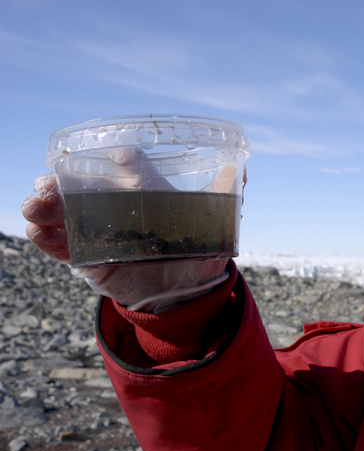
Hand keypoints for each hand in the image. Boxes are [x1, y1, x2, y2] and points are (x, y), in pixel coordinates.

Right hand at [23, 149, 240, 312]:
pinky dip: (47, 238)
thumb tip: (241, 171)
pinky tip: (37, 231)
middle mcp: (116, 208)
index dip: (120, 160)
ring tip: (35, 206)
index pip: (128, 170)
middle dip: (62, 182)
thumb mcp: (214, 227)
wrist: (182, 293)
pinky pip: (62, 246)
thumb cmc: (195, 253)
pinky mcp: (88, 257)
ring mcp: (98, 231)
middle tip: (50, 182)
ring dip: (46, 206)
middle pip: (84, 188)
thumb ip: (224, 199)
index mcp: (144, 194)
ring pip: (65, 213)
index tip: (116, 157)